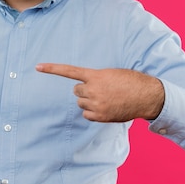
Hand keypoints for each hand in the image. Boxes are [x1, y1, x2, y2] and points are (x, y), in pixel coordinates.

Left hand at [36, 63, 164, 122]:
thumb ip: (97, 79)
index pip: (69, 71)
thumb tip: (86, 89)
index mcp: (95, 76)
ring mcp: (96, 104)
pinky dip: (93, 112)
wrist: (147, 95)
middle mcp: (93, 90)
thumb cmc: (131, 81)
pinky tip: (105, 108)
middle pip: (76, 91)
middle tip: (101, 90)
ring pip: (81, 103)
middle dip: (85, 90)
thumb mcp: (112, 74)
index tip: (37, 66)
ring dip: (89, 101)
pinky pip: (86, 114)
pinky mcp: (100, 116)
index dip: (52, 69)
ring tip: (106, 99)